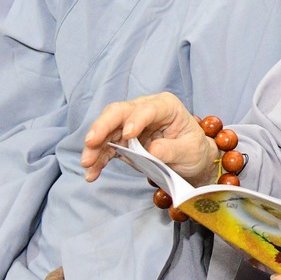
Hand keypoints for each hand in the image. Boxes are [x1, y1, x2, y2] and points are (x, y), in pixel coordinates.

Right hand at [80, 92, 220, 186]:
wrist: (189, 159)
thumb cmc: (193, 149)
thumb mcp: (190, 151)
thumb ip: (171, 150)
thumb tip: (152, 151)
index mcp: (165, 106)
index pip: (147, 108)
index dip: (136, 119)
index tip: (128, 135)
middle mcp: (144, 110)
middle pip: (119, 112)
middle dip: (103, 126)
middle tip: (91, 142)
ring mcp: (131, 123)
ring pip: (107, 130)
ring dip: (95, 146)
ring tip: (87, 163)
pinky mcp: (123, 140)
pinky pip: (107, 147)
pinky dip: (98, 159)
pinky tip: (92, 173)